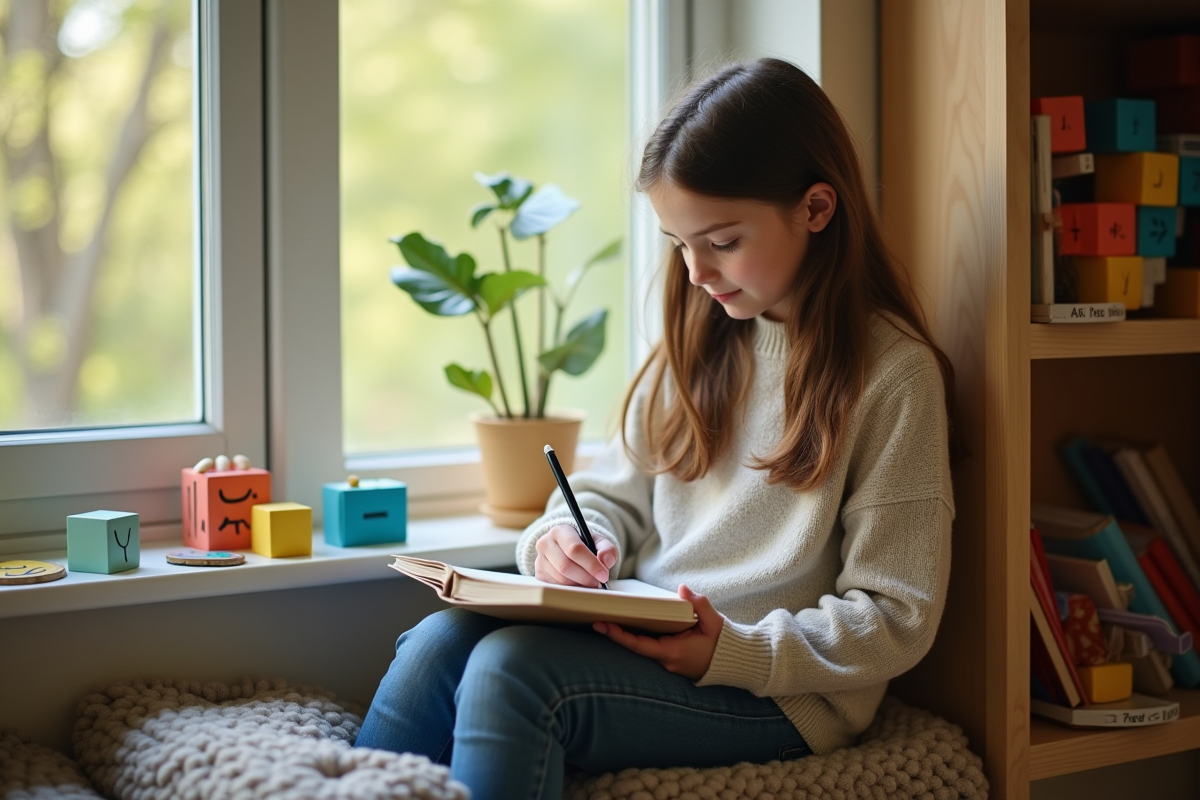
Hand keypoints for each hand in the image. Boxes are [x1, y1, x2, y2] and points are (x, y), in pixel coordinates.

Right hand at [534, 524, 617, 587]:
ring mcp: (539, 559)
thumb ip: (607, 549)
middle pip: (565, 566)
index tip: (603, 575)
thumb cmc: (585, 545)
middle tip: (598, 583)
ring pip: (560, 578)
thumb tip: (606, 561)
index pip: (574, 549)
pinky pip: (555, 586)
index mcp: (560, 531)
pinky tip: (579, 584)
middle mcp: (545, 543)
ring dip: (578, 584)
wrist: (569, 548)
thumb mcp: (599, 542)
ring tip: (590, 582)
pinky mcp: (539, 574)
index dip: (590, 564)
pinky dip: (570, 588)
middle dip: (585, 577)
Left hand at [593, 584, 723, 679]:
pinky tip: (629, 625)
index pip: (639, 644)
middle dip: (617, 633)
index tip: (603, 625)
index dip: (618, 635)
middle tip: (596, 618)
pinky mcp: (672, 661)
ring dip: (627, 635)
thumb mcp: (714, 622)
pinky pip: (650, 649)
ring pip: (642, 648)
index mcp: (673, 652)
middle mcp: (667, 661)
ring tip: (608, 618)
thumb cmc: (724, 642)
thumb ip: (699, 604)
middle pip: (635, 647)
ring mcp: (668, 664)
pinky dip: (639, 638)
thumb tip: (682, 589)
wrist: (735, 662)